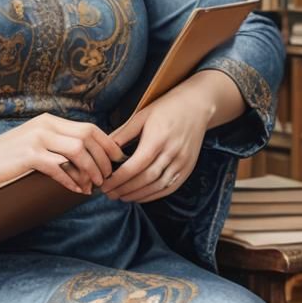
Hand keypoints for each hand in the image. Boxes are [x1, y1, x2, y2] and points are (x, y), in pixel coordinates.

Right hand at [0, 114, 125, 194]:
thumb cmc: (6, 156)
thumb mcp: (34, 142)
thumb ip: (56, 144)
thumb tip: (85, 157)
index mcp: (49, 120)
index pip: (89, 127)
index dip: (107, 144)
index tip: (116, 160)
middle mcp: (45, 125)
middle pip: (88, 137)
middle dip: (103, 159)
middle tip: (108, 177)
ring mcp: (37, 139)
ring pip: (78, 151)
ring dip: (91, 170)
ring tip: (95, 185)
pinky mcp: (28, 155)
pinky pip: (59, 167)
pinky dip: (72, 180)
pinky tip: (77, 190)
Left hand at [101, 79, 216, 203]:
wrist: (197, 105)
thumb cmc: (166, 108)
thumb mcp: (141, 116)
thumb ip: (123, 134)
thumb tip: (103, 150)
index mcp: (158, 138)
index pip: (135, 166)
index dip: (118, 178)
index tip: (105, 183)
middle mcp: (172, 152)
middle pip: (145, 178)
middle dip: (124, 189)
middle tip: (108, 193)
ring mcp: (182, 162)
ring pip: (158, 186)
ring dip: (138, 195)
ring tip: (121, 196)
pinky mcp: (188, 168)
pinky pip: (170, 187)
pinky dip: (153, 195)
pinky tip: (140, 196)